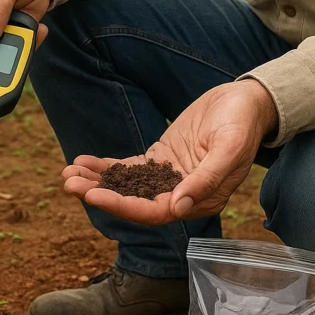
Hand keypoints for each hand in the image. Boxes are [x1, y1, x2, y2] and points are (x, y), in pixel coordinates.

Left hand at [62, 80, 278, 224]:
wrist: (247, 102)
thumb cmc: (243, 124)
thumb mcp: (230, 147)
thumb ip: (206, 178)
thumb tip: (177, 207)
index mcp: (200, 200)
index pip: (154, 212)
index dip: (122, 206)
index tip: (94, 196)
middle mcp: (181, 195)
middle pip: (134, 202)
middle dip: (100, 194)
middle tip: (68, 183)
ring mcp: (169, 178)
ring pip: (127, 186)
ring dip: (97, 181)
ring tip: (68, 173)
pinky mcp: (161, 160)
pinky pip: (129, 168)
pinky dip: (106, 167)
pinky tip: (83, 161)